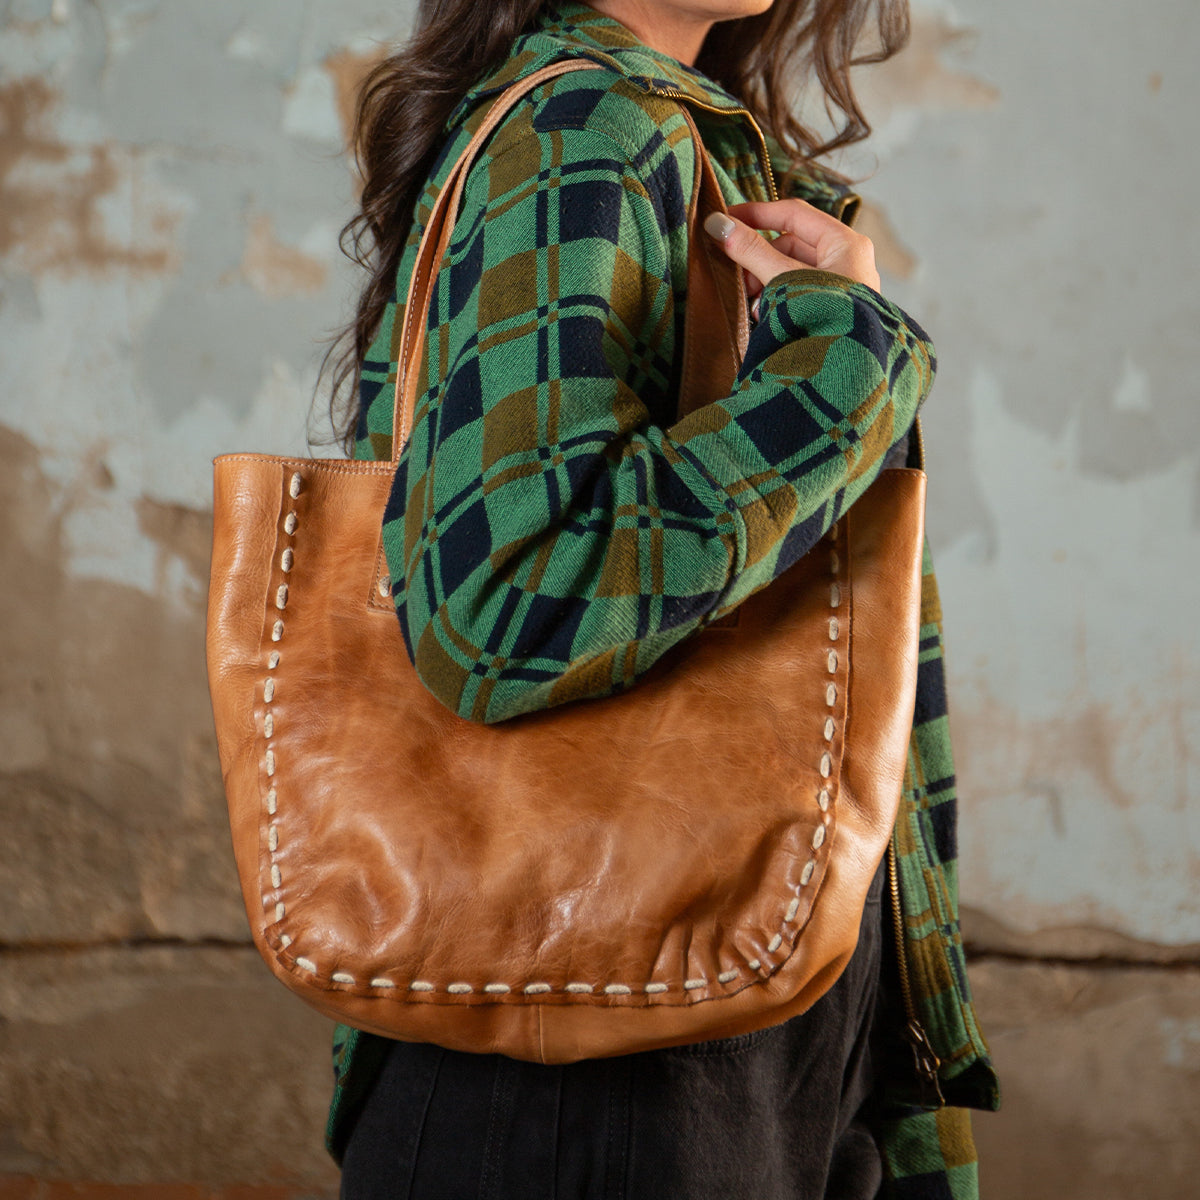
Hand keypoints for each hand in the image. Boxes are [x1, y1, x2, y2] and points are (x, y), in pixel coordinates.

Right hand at [703, 200, 880, 308]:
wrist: (843, 376)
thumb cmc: (823, 323)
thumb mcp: (784, 281)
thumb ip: (751, 252)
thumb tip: (717, 225)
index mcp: (846, 244)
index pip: (794, 214)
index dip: (756, 214)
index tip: (724, 219)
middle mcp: (848, 261)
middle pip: (791, 243)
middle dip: (758, 257)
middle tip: (734, 274)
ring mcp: (841, 287)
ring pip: (792, 269)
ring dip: (764, 281)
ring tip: (750, 303)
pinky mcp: (831, 309)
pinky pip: (798, 291)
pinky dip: (777, 298)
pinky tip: (763, 316)